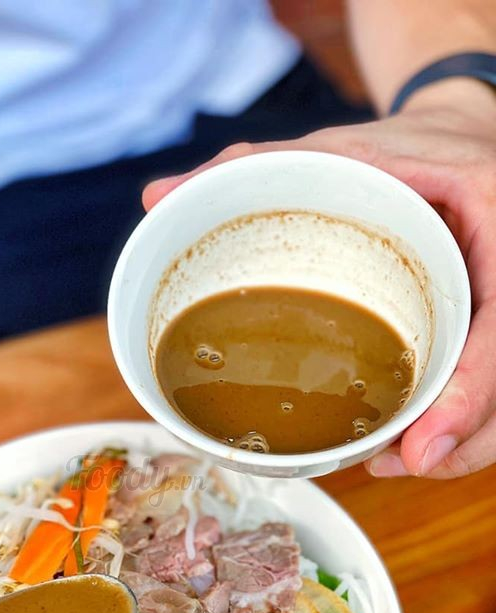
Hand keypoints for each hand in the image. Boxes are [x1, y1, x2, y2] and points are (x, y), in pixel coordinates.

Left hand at [143, 82, 495, 478]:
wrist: (455, 144)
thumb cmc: (396, 148)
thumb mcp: (336, 149)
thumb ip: (256, 167)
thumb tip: (157, 197)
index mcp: (491, 216)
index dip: (469, 395)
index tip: (421, 448)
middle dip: (459, 439)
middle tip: (397, 462)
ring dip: (460, 445)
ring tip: (395, 460)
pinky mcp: (493, 325)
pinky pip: (493, 388)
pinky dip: (460, 424)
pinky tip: (414, 443)